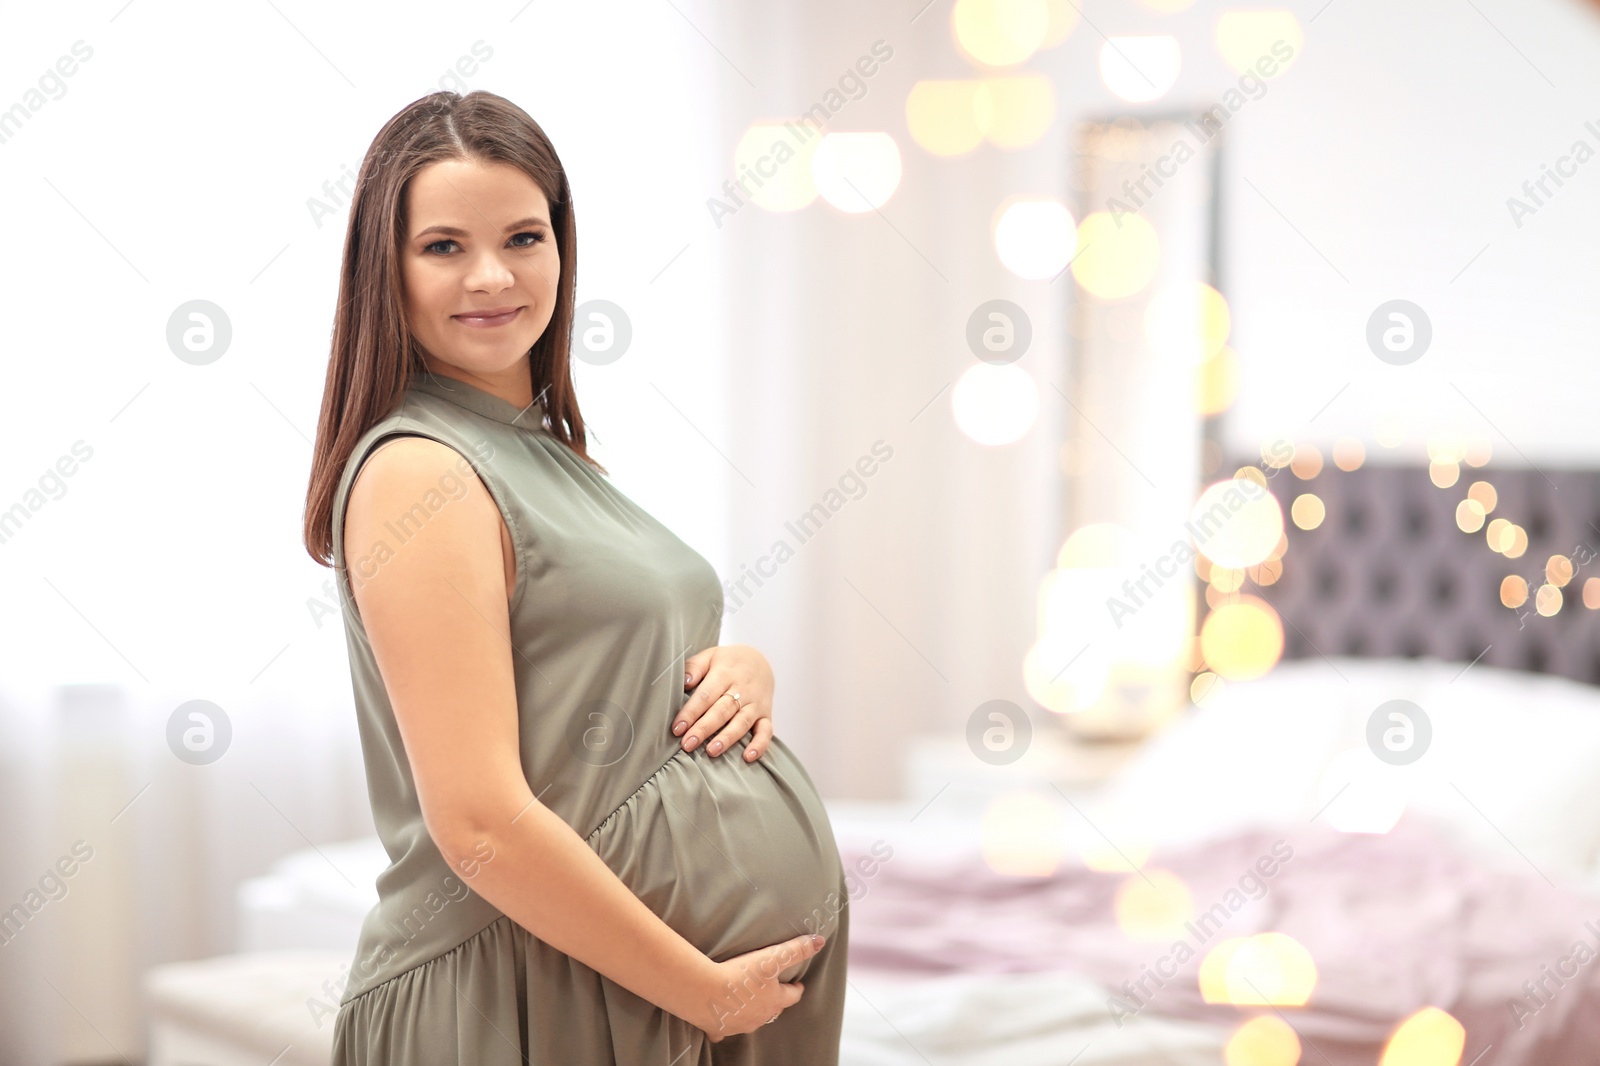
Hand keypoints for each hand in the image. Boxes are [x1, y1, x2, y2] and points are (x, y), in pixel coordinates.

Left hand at [675, 644, 773, 761]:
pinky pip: (766, 731)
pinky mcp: (766, 715)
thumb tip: (684, 683)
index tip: (677, 728)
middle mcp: (742, 689)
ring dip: (727, 738)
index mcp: (725, 674)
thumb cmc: (728, 663)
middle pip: (722, 711)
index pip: (706, 695)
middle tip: (688, 744)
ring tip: (711, 751)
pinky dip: (759, 745)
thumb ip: (694, 667)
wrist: (760, 660)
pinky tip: (748, 757)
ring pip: (742, 722)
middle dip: (704, 728)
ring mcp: (755, 704)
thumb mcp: (710, 656)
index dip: (691, 712)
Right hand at [691, 933, 823, 1041]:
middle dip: (775, 1001)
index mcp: (774, 1000)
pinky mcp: (719, 1029)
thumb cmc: (739, 974)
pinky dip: (725, 1026)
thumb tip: (819, 941)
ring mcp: (739, 1026)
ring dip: (751, 1011)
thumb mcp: (771, 957)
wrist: (704, 992)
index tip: (797, 983)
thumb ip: (796, 949)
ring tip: (748, 1001)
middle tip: (772, 991)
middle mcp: (760, 1017)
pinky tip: (721, 1020)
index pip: (792, 996)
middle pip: (773, 1010)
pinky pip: (724, 1031)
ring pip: (751, 1021)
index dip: (796, 988)